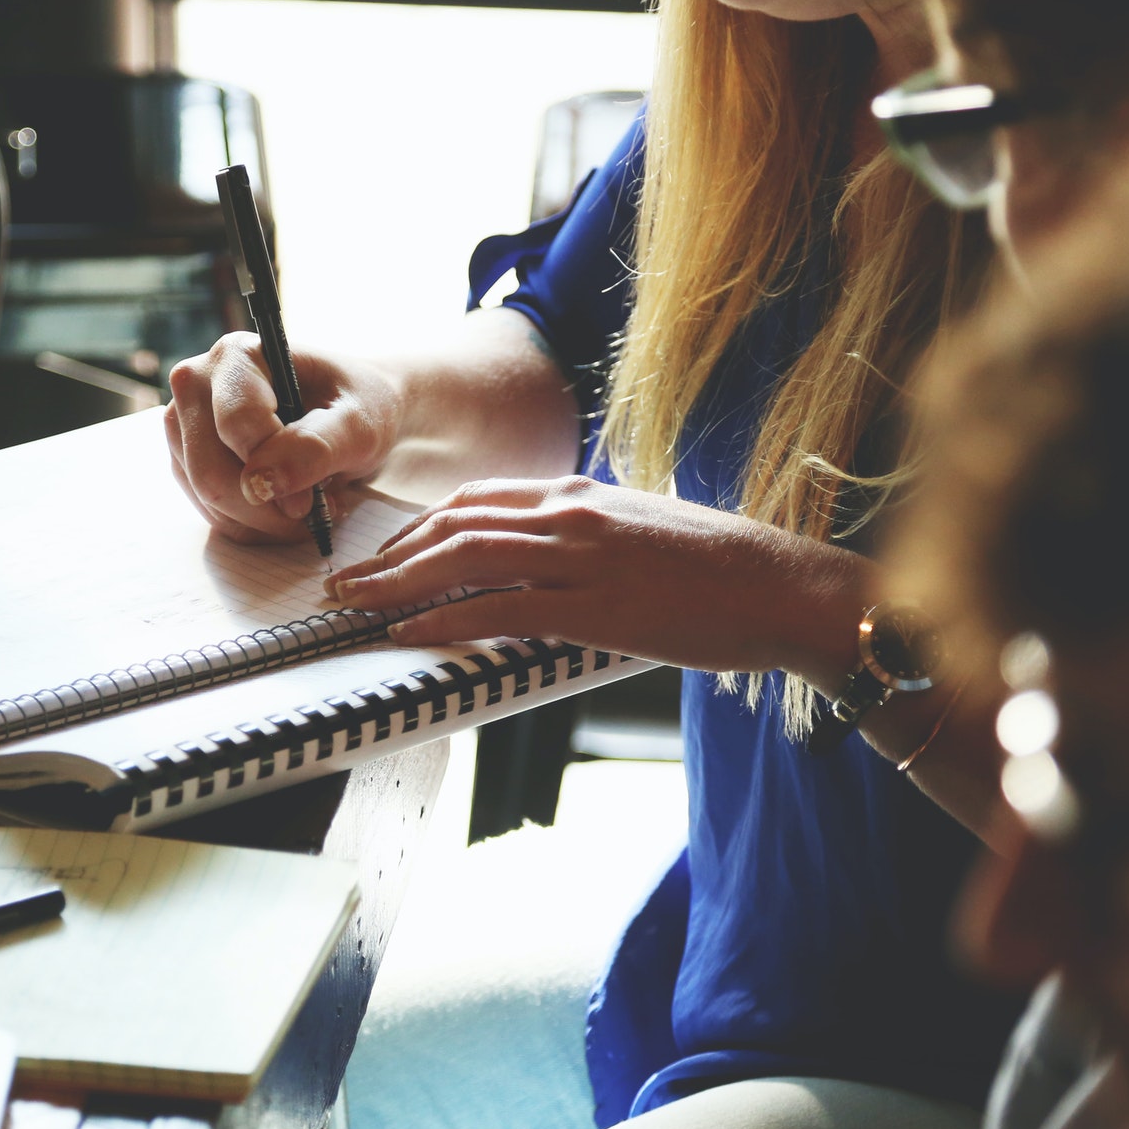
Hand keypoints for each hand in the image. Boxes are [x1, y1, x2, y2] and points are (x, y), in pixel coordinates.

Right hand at [165, 333, 402, 543]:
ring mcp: (186, 425)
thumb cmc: (359, 406)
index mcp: (237, 356)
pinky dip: (255, 525)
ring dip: (264, 520)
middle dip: (268, 507)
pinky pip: (212, 514)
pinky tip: (287, 508)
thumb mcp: (359, 424)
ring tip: (309, 504)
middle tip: (316, 510)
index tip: (314, 497)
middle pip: (210, 471)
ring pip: (208, 500)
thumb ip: (316, 447)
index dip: (276, 470)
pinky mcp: (188, 461)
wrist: (353, 413)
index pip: (236, 425)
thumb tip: (261, 483)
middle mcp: (198, 384)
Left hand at [324, 476, 867, 681]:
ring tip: (356, 606)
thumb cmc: (719, 567)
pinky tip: (410, 635)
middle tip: (346, 582)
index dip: (418, 528)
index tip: (385, 553)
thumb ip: (585, 537)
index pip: (475, 500)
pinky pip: (500, 609)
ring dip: (398, 584)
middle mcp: (570, 513)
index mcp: (579, 494)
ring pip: (464, 559)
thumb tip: (544, 561)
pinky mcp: (596, 605)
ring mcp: (580, 556)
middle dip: (390, 555)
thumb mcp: (640, 531)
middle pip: (454, 524)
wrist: (783, 585)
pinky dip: (445, 621)